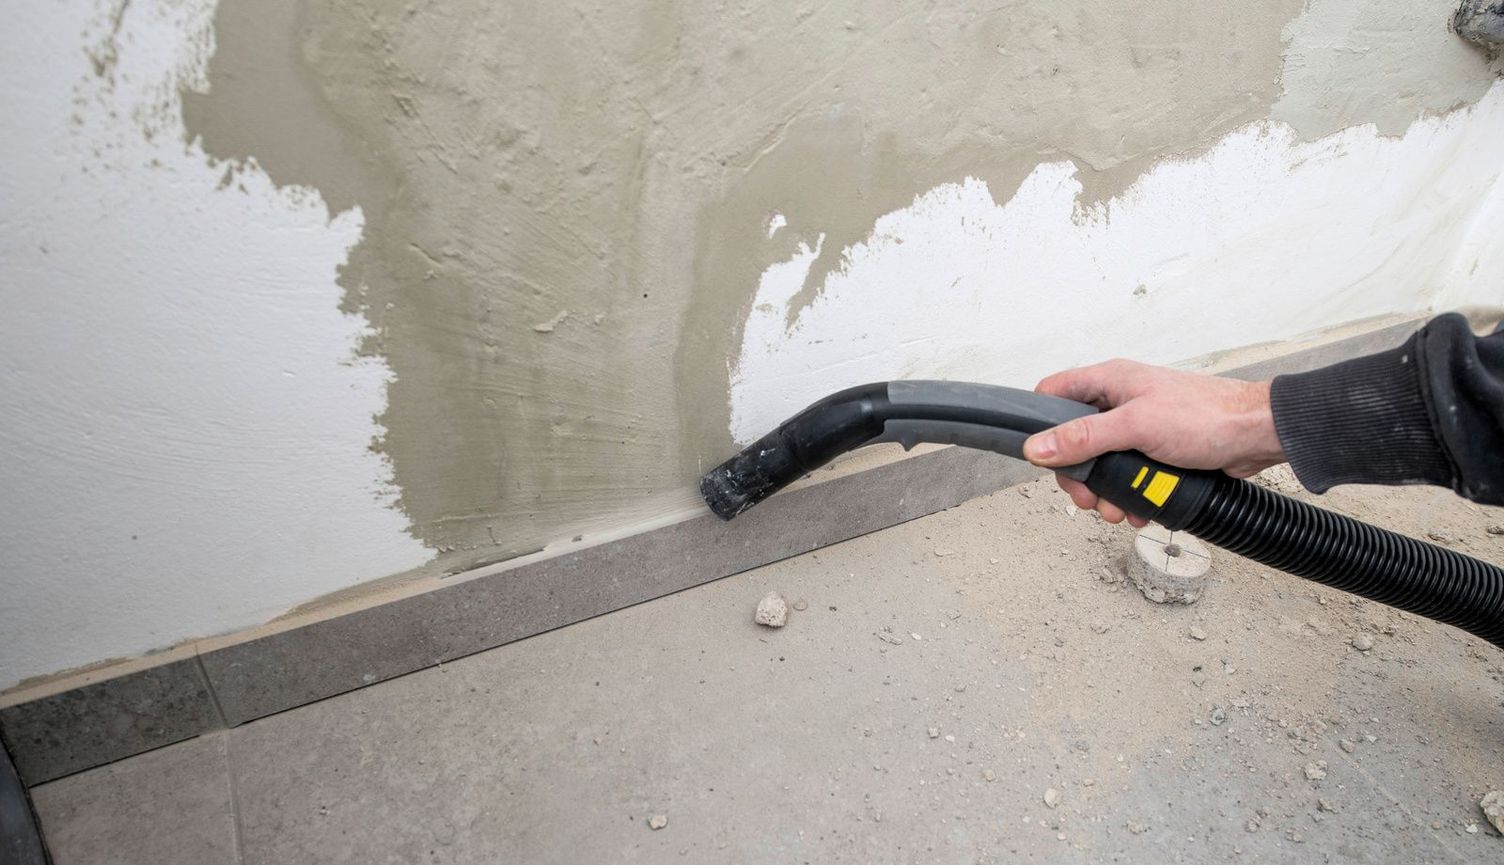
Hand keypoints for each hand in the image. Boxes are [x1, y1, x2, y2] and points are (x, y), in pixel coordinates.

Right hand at [1022, 359, 1284, 525]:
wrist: (1257, 435)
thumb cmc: (1208, 416)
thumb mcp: (1136, 426)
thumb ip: (1085, 437)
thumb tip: (1039, 448)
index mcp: (1109, 382)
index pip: (1053, 393)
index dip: (1040, 423)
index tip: (1043, 456)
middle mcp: (1119, 402)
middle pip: (1074, 440)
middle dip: (1078, 475)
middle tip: (1087, 498)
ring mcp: (1138, 427)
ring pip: (1102, 463)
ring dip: (1106, 491)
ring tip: (1117, 509)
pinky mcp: (1155, 450)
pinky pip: (1129, 475)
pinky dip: (1130, 494)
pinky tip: (1138, 508)